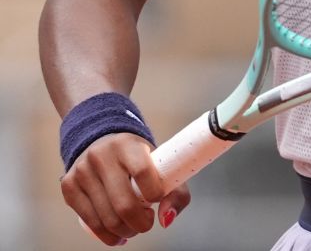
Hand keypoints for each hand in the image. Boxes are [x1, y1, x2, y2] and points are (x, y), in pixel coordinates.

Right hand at [61, 133, 189, 244]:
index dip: (154, 193)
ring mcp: (82, 171)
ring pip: (106, 218)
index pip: (142, 172)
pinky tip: (117, 235)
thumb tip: (166, 219)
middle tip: (147, 223)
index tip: (158, 200)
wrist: (101, 142)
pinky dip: (107, 236)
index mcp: (127, 145)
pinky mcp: (69, 186)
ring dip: (125, 232)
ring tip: (133, 228)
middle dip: (140, 223)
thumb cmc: (137, 158)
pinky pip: (90, 221)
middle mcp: (101, 156)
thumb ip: (175, 190)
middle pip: (124, 204)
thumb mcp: (159, 163)